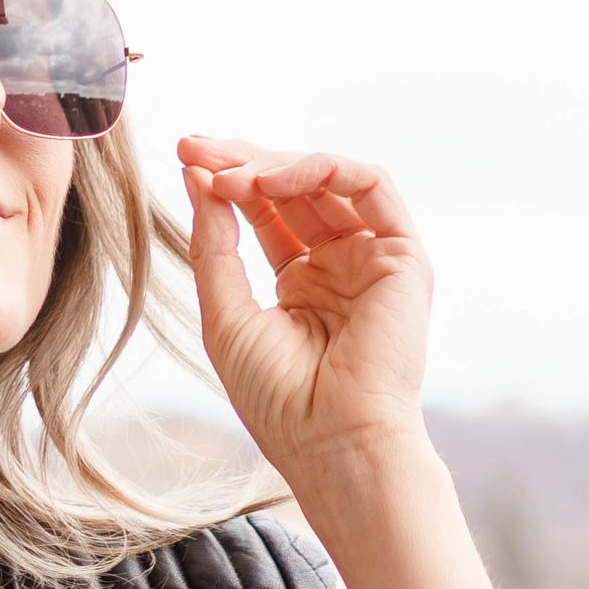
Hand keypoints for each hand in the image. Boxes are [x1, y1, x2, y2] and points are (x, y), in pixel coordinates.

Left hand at [179, 136, 512, 588]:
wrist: (330, 440)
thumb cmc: (277, 397)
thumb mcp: (225, 312)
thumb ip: (214, 244)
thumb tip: (196, 176)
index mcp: (301, 285)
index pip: (263, 213)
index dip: (226, 180)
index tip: (184, 154)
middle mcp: (339, 267)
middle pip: (292, 190)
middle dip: (242, 162)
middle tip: (196, 147)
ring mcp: (372, 259)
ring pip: (327, 181)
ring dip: (272, 165)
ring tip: (226, 172)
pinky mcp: (404, 256)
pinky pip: (371, 184)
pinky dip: (321, 169)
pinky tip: (272, 178)